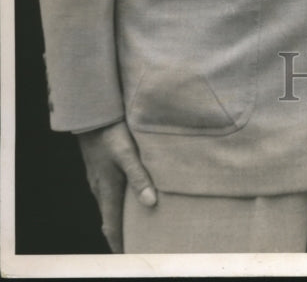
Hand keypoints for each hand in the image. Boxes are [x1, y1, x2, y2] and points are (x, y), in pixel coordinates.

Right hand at [77, 120, 156, 252]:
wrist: (91, 115)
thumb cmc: (110, 133)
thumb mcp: (128, 154)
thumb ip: (139, 177)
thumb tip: (151, 202)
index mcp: (107, 189)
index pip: (112, 226)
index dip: (119, 243)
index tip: (128, 256)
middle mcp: (99, 189)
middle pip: (109, 219)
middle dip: (120, 233)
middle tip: (136, 243)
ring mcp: (97, 179)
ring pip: (108, 205)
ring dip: (118, 217)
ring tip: (134, 223)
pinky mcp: (98, 169)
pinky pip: (106, 193)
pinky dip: (116, 202)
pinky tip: (126, 196)